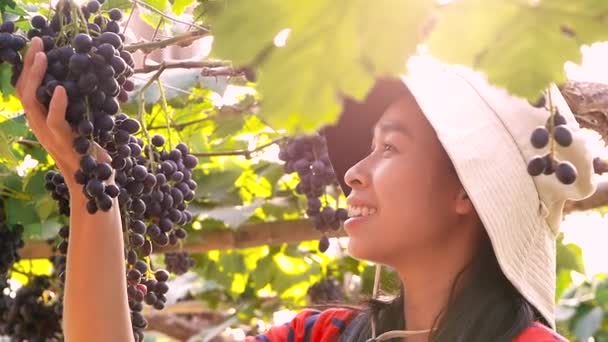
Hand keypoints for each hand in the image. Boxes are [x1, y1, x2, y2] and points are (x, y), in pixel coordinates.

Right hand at [15, 37, 110, 190]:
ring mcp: (47, 133)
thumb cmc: (90, 151)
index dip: (28, 66)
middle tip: (37, 41)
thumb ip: (82, 105)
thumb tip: (96, 80)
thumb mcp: (84, 122)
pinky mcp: (61, 141)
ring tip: (43, 57)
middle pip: (22, 89)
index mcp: (41, 118)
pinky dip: (57, 104)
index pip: (26, 88)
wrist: (94, 180)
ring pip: (31, 102)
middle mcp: (38, 123)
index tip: (37, 44)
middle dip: (27, 64)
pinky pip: (54, 120)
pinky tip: (61, 89)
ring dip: (36, 77)